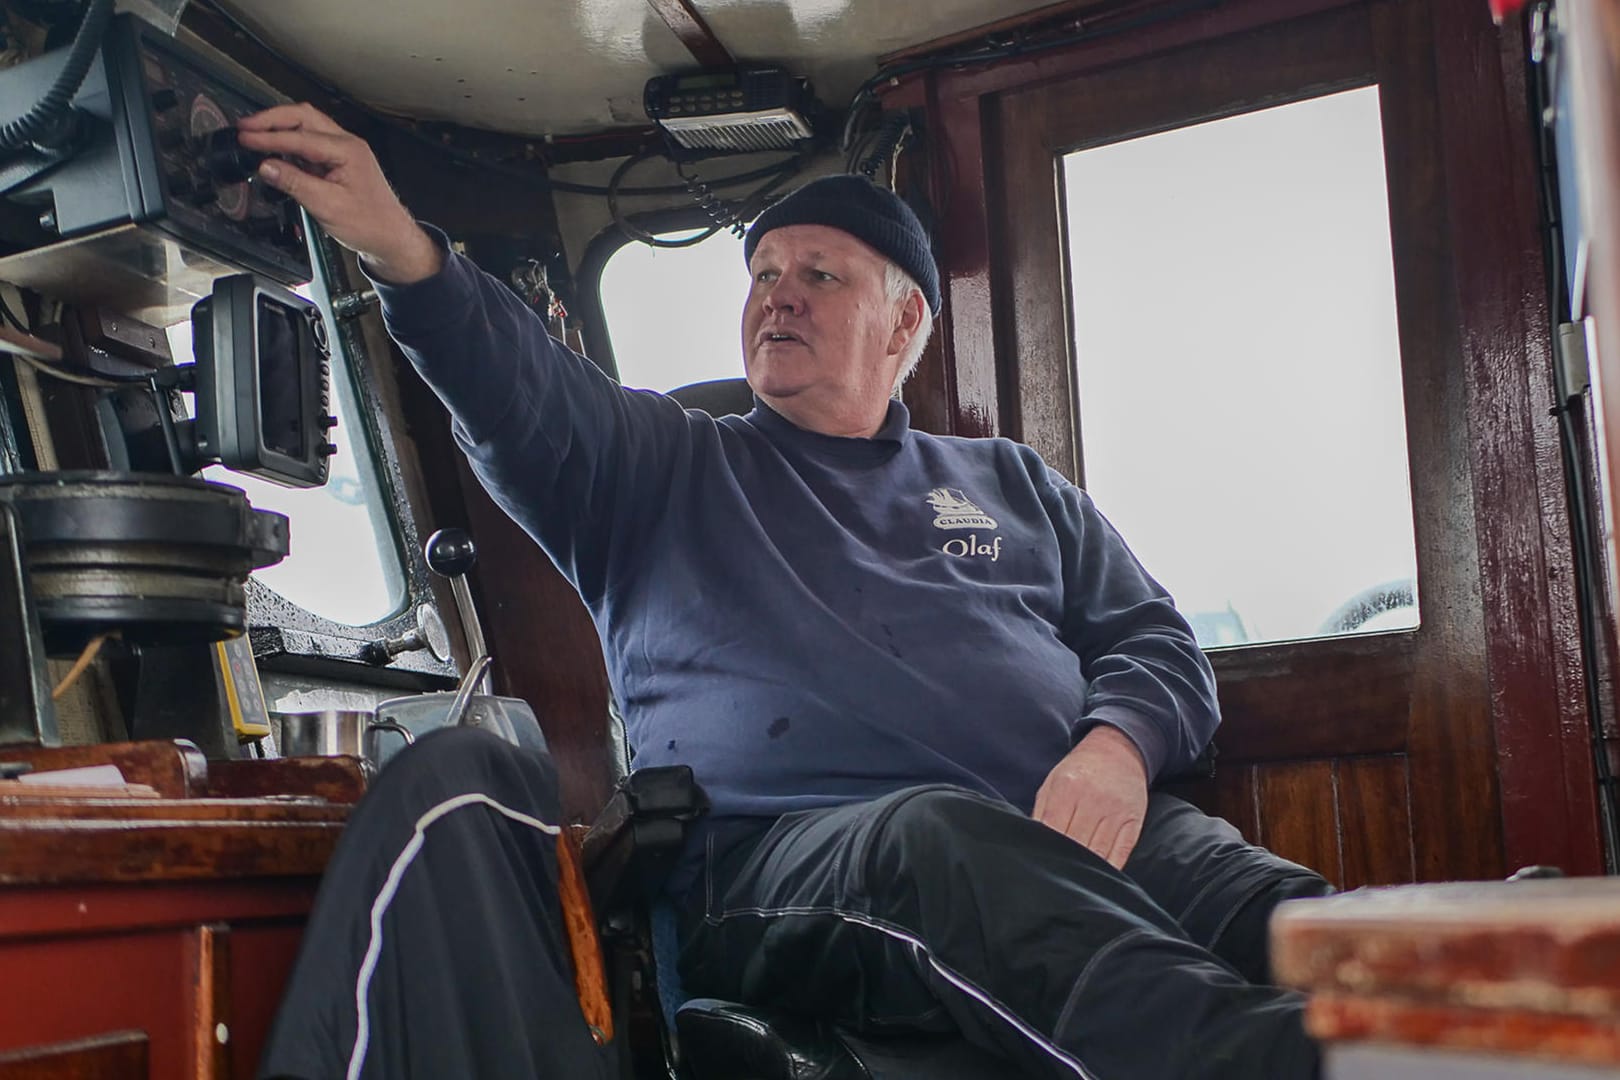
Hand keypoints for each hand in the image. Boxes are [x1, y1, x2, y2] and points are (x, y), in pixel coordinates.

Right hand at [237, 104, 442, 283]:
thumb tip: (267, 166)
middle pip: (303, 117)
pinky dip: (290, 143)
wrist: (391, 239)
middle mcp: (347, 144)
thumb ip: (295, 183)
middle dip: (272, 120)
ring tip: (254, 135)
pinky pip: (310, 144)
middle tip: (245, 127)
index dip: (268, 137)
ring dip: (280, 129)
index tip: (245, 138)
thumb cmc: (371, 224)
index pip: (300, 137)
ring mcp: (343, 151)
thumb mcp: (328, 206)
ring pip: (306, 126)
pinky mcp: (338, 162)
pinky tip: (275, 151)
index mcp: (347, 150)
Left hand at [1033, 725, 1147, 869]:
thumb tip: (1031, 844)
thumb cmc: (1078, 772)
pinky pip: (1121, 851)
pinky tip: (1100, 878)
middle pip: (1076, 844)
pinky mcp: (1133, 820)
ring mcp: (1115, 811)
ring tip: (1074, 886)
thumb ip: (1041, 813)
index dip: (1046, 852)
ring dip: (1087, 871)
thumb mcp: (1052, 783)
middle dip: (1064, 865)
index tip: (1039, 868)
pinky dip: (1111, 868)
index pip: (1053, 830)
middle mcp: (1093, 799)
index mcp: (1067, 788)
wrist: (1117, 750)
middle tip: (1054, 883)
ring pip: (1099, 852)